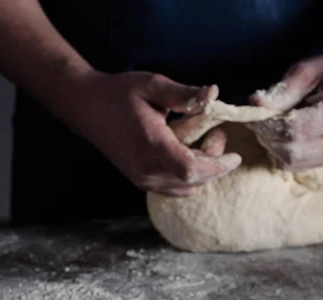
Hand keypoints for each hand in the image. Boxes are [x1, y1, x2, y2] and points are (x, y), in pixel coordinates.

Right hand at [71, 71, 240, 195]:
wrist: (88, 109)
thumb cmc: (120, 93)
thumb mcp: (152, 86)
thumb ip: (184, 93)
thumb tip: (214, 93)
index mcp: (151, 144)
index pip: (191, 169)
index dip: (217, 165)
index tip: (234, 155)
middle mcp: (147, 169)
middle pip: (195, 180)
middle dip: (215, 162)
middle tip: (216, 134)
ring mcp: (143, 180)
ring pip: (188, 189)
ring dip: (204, 171)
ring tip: (202, 143)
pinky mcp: (142, 183)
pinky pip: (177, 190)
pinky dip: (191, 178)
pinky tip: (190, 154)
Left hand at [249, 51, 322, 170]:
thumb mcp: (304, 72)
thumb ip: (282, 91)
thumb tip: (256, 103)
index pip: (296, 131)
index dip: (270, 126)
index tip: (254, 117)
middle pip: (292, 152)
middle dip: (269, 138)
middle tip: (258, 123)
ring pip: (290, 163)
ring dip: (272, 147)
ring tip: (270, 128)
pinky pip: (294, 165)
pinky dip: (280, 153)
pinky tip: (280, 137)